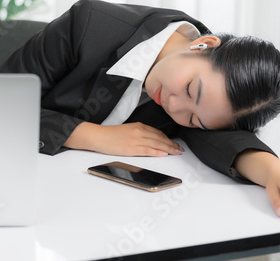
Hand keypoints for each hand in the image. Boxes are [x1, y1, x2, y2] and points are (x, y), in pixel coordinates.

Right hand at [64, 122, 182, 156]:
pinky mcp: (132, 148)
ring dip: (169, 149)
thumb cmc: (111, 135)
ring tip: (176, 152)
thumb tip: (151, 140)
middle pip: (160, 138)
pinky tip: (164, 154)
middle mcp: (139, 131)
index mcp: (139, 126)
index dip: (168, 139)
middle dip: (171, 144)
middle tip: (180, 149)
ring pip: (157, 144)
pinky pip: (148, 150)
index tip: (174, 143)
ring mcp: (136, 140)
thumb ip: (140, 133)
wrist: (99, 136)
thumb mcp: (128, 130)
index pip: (158, 133)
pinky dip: (158, 152)